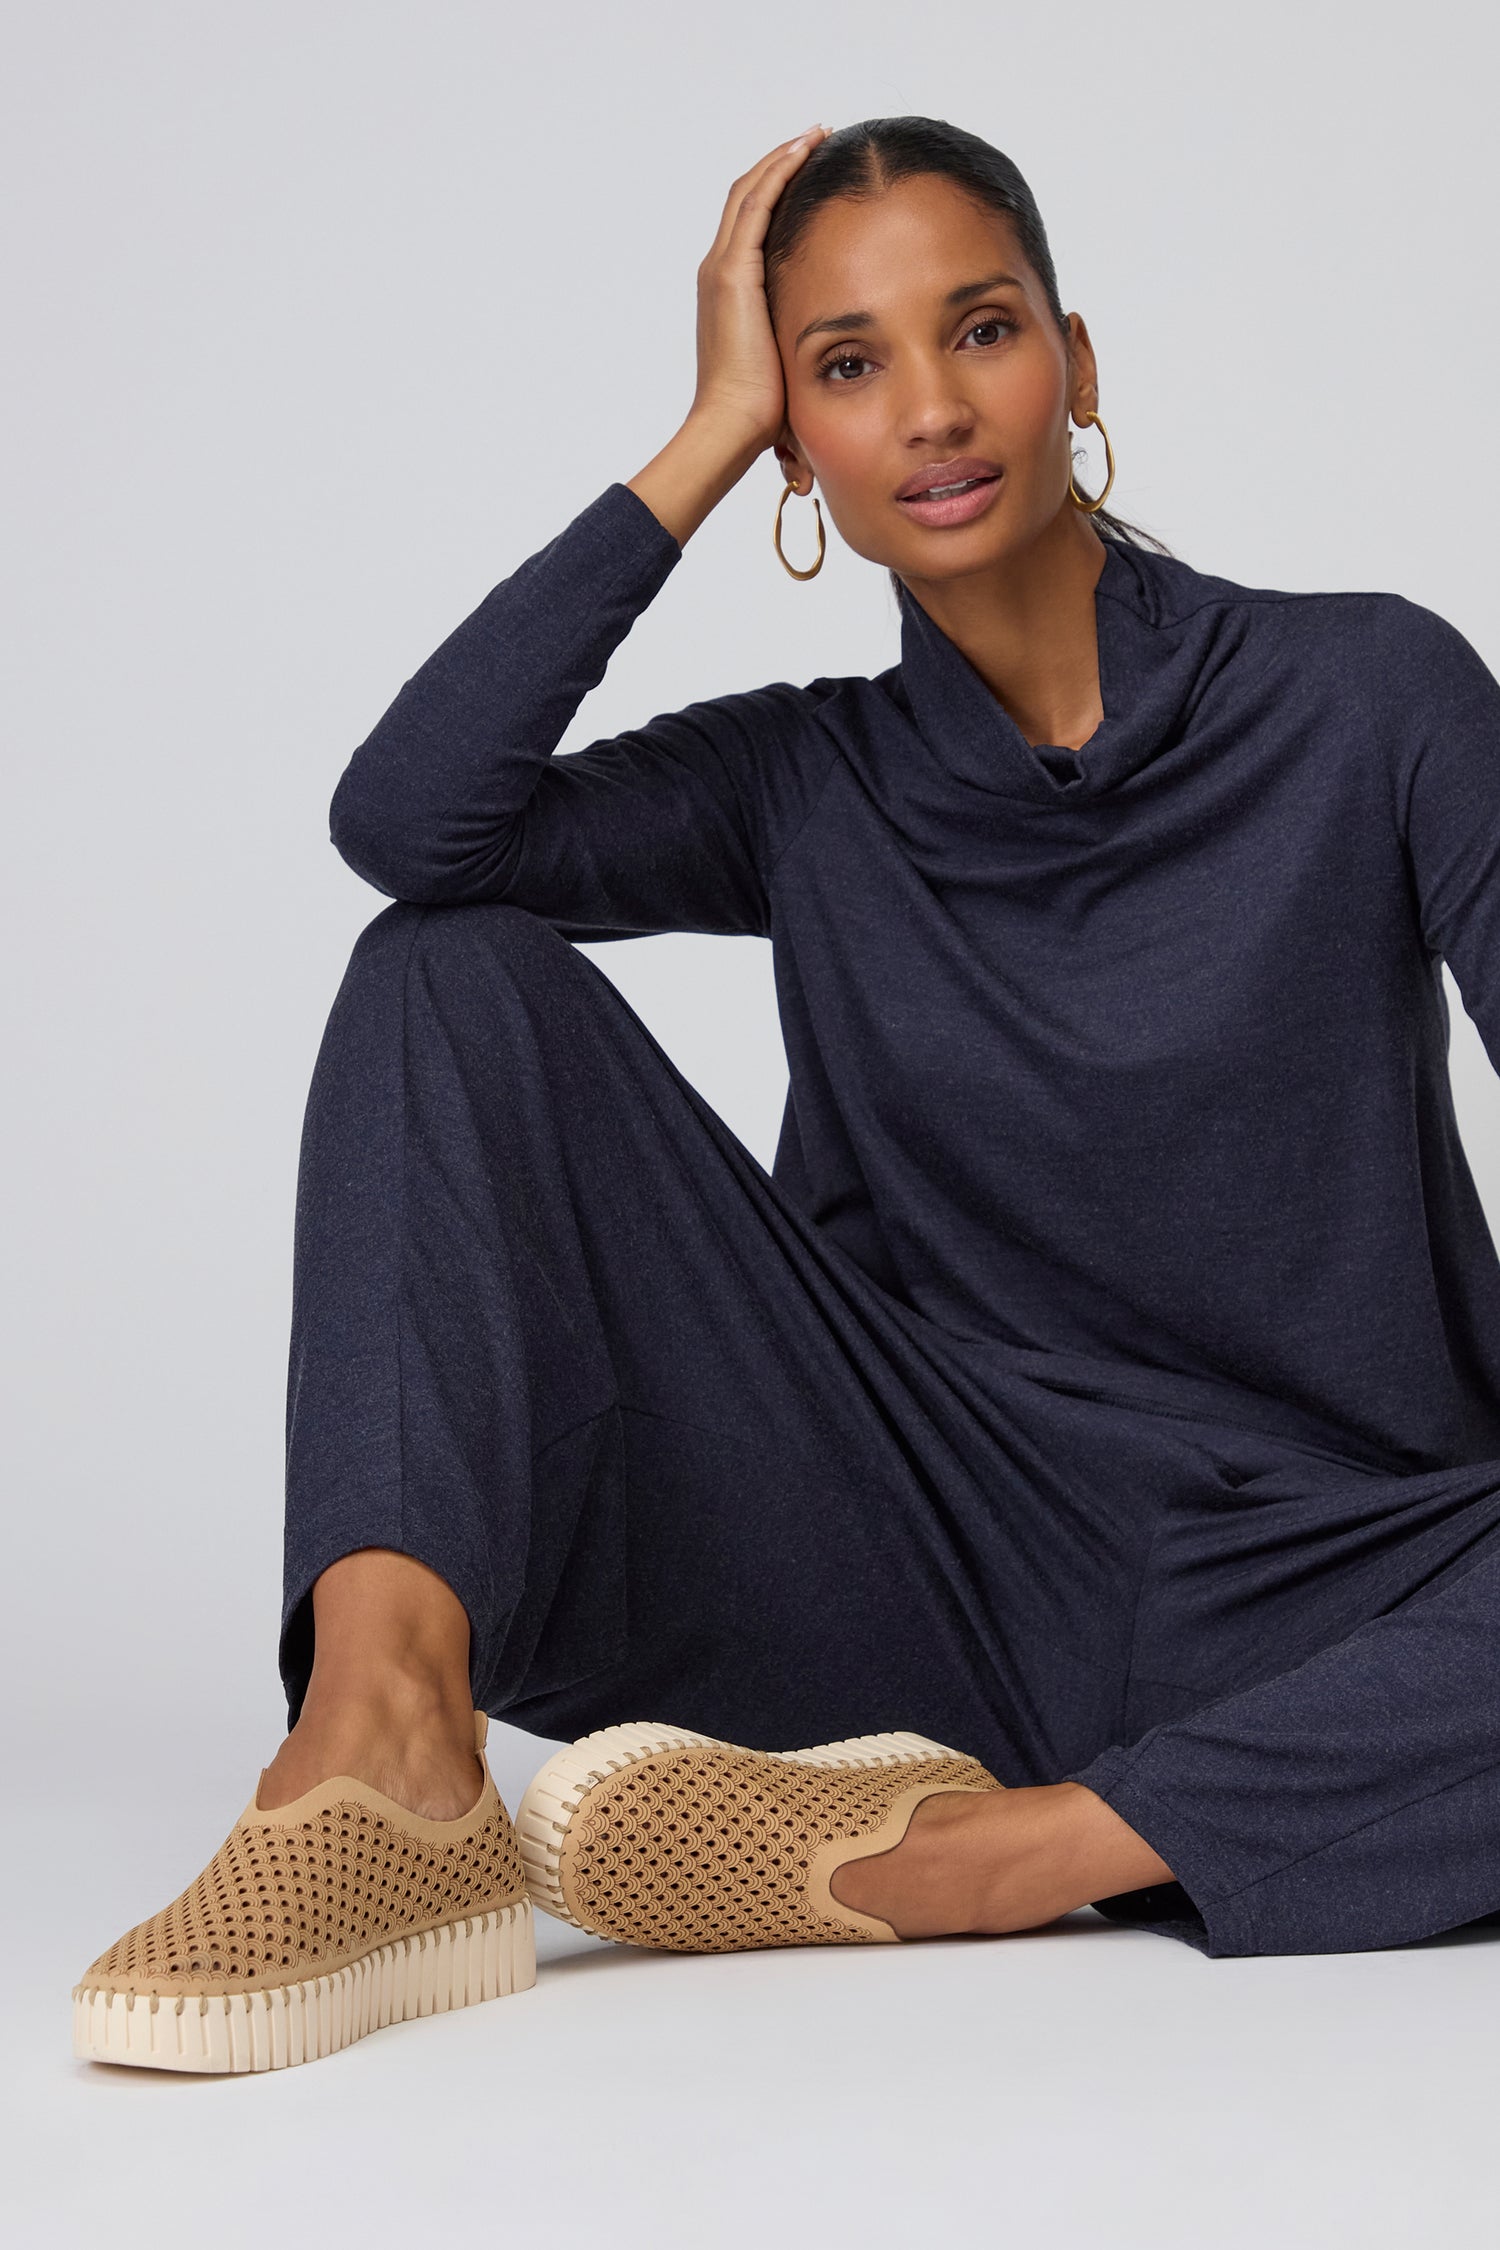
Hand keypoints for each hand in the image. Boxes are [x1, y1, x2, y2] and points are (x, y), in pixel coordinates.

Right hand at [689, 124, 829, 452]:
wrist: (730, 426)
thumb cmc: (759, 413)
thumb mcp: (783, 365)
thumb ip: (799, 345)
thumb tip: (834, 357)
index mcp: (728, 293)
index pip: (751, 226)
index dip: (777, 193)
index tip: (810, 172)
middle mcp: (718, 272)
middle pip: (747, 198)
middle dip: (780, 165)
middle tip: (816, 139)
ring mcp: (722, 269)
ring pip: (750, 192)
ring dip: (783, 158)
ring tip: (816, 134)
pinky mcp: (733, 273)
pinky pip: (757, 205)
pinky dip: (779, 172)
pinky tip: (805, 150)